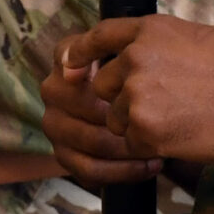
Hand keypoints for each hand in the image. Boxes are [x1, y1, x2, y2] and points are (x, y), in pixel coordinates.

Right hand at [41, 38, 158, 191]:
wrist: (147, 101)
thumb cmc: (142, 71)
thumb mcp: (131, 46)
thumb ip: (105, 42)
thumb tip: (69, 66)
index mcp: (64, 60)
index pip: (73, 65)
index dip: (104, 76)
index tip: (136, 86)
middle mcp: (52, 91)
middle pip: (84, 106)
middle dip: (123, 116)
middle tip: (157, 121)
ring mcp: (54, 125)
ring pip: (91, 141)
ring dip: (129, 148)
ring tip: (160, 146)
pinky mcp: (63, 155)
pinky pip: (90, 169)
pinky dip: (123, 171)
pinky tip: (151, 164)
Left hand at [69, 16, 213, 167]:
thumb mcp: (194, 36)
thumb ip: (158, 45)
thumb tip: (139, 57)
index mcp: (148, 30)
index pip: (98, 37)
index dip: (79, 53)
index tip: (68, 66)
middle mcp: (135, 58)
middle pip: (103, 87)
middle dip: (124, 100)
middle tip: (164, 106)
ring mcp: (137, 95)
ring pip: (117, 119)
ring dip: (139, 126)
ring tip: (181, 120)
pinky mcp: (145, 131)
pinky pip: (133, 144)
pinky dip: (152, 147)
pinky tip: (183, 136)